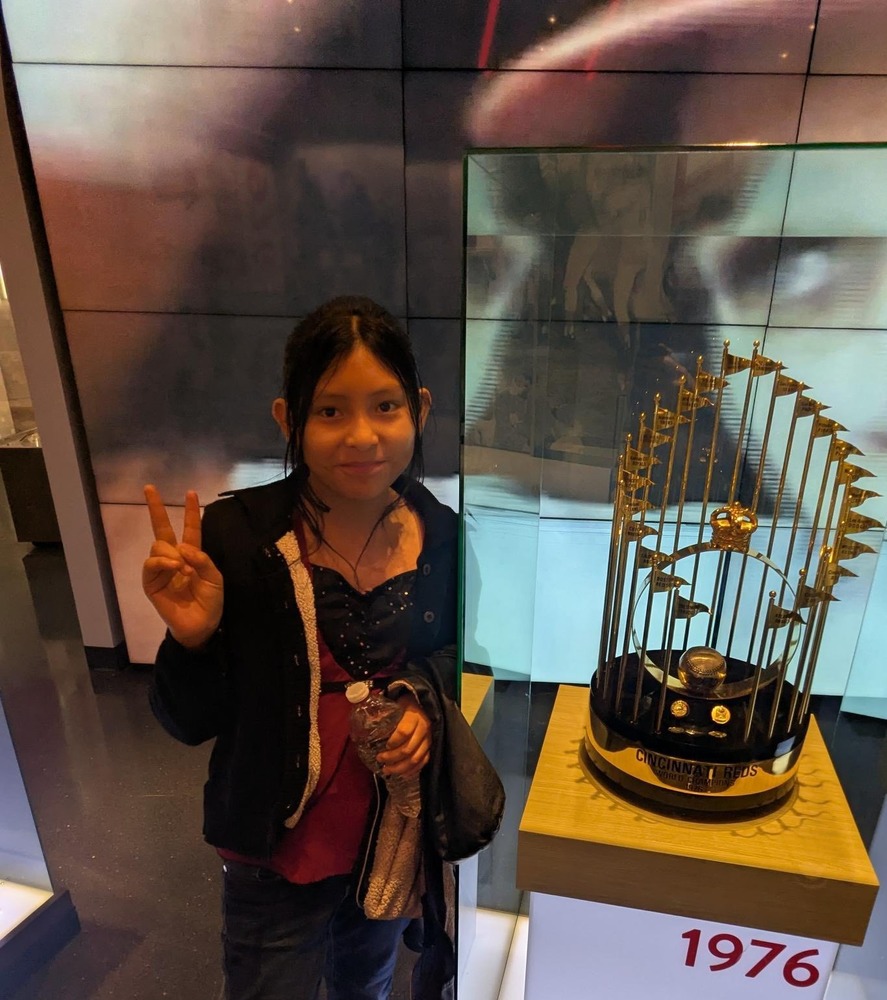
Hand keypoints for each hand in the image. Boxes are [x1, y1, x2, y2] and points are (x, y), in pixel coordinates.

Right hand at [141, 485, 223, 648]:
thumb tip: (181, 547)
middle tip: (149, 488)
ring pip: (158, 545)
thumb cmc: (211, 601)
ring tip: (184, 569)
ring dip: (172, 553)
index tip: (191, 493)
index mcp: (192, 554)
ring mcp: (161, 569)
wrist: (202, 625)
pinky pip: (151, 564)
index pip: (190, 528)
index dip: (191, 511)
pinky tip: (174, 568)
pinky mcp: (151, 583)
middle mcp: (174, 557)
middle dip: (155, 508)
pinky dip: (163, 562)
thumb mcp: (215, 577)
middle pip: (162, 528)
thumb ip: (202, 559)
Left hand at [376, 693, 430, 780]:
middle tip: (380, 759)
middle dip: (392, 757)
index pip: (404, 732)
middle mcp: (423, 728)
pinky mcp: (431, 746)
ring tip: (387, 770)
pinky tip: (402, 774)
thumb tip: (368, 719)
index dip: (393, 741)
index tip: (384, 746)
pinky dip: (413, 770)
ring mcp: (428, 739)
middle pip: (408, 748)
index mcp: (414, 716)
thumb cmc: (405, 704)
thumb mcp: (396, 704)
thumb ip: (384, 712)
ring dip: (400, 768)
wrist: (422, 704)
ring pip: (416, 758)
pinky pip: (424, 761)